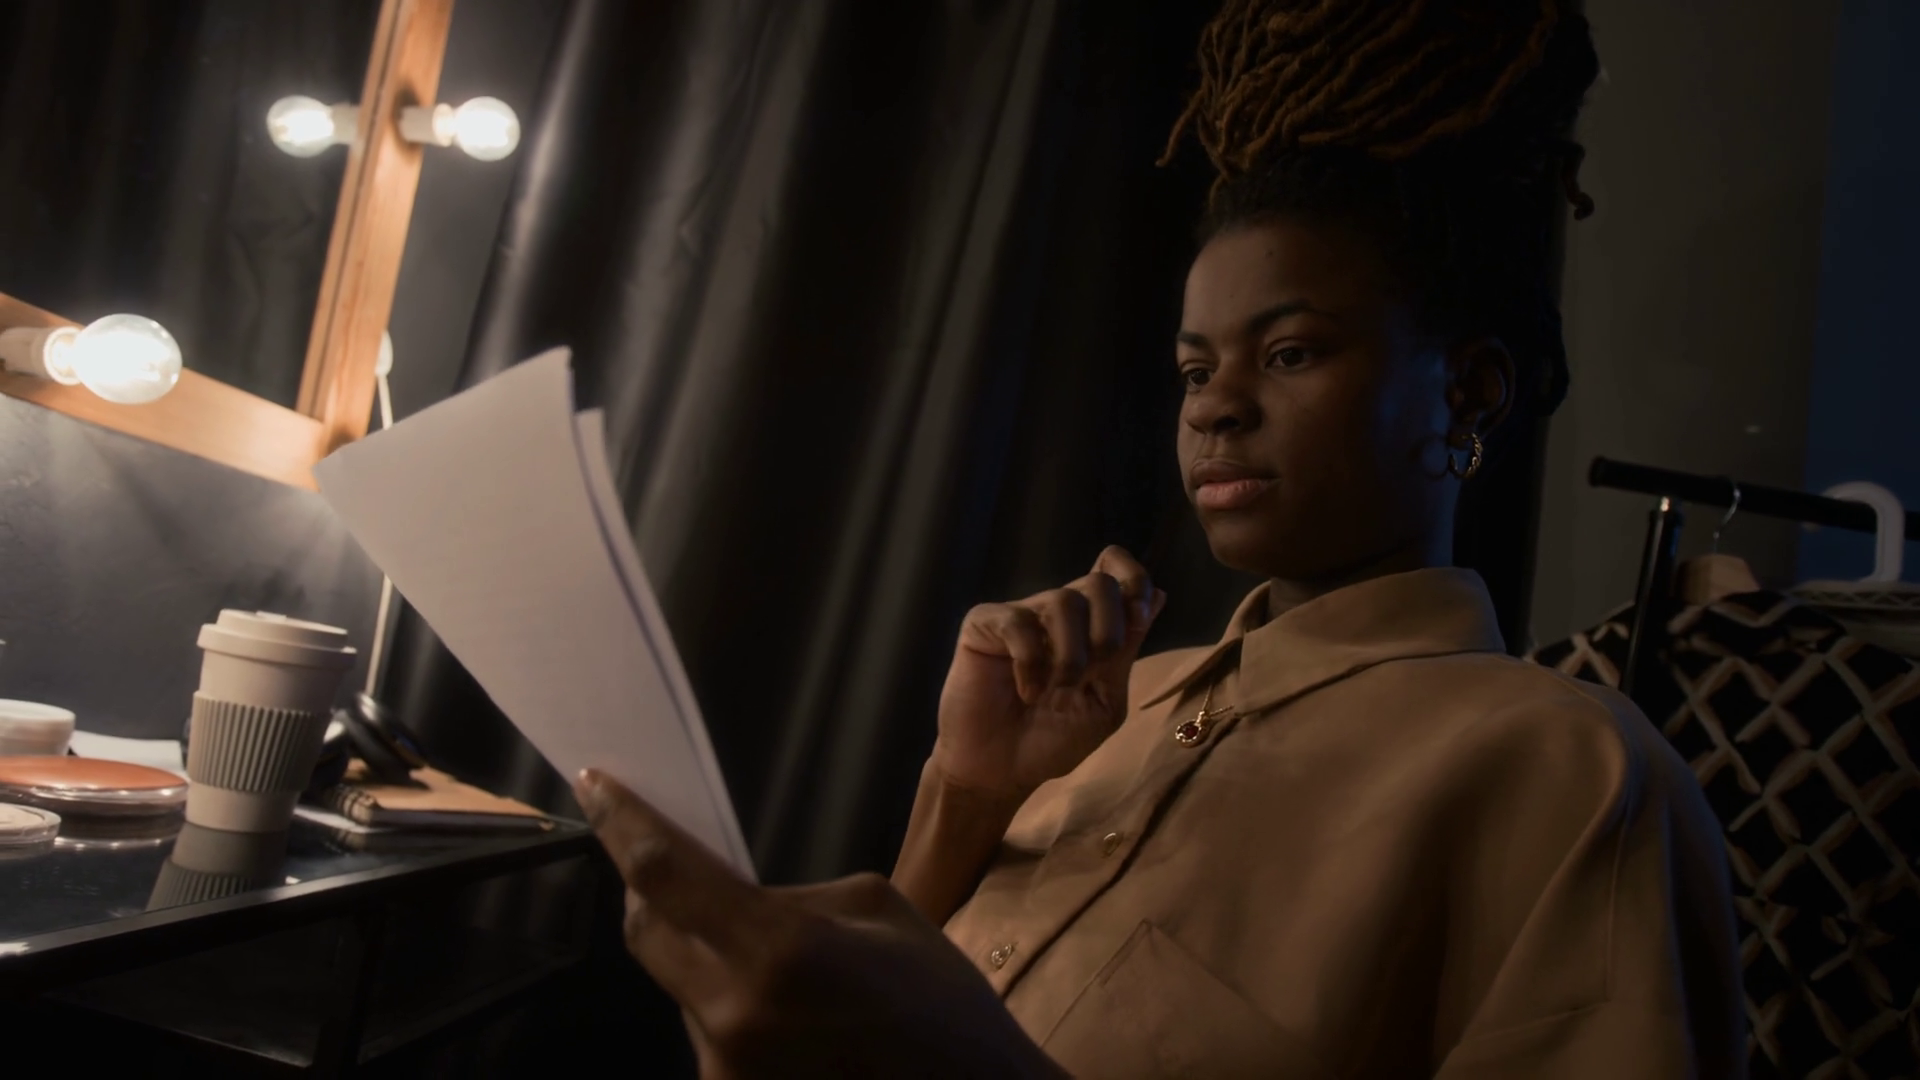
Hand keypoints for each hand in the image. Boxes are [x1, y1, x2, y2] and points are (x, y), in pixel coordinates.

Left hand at [575, 770, 1065, 1079]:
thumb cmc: (942, 1004)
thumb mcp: (879, 909)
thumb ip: (789, 898)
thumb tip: (729, 897)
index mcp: (777, 950)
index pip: (664, 873)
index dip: (621, 822)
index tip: (595, 782)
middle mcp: (732, 1013)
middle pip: (647, 931)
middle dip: (649, 888)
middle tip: (673, 861)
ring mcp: (723, 1067)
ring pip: (679, 983)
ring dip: (704, 956)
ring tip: (776, 962)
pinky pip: (708, 1028)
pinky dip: (730, 1003)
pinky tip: (788, 1012)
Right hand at [934, 546, 1164, 798]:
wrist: (1001, 770)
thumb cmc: (1053, 739)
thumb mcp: (1106, 700)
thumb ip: (1127, 650)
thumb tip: (1160, 594)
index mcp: (1091, 624)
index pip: (1116, 568)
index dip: (1135, 581)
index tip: (1140, 618)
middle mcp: (1057, 611)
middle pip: (1100, 583)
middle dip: (1108, 632)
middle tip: (1092, 673)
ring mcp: (1021, 614)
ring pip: (1064, 601)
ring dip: (1071, 656)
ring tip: (1056, 690)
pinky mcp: (984, 624)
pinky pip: (1019, 622)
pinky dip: (1030, 663)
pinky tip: (1025, 690)